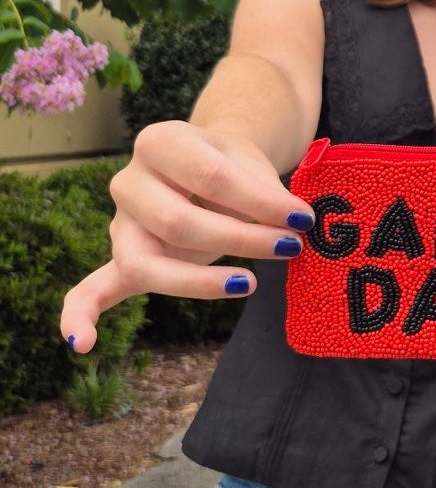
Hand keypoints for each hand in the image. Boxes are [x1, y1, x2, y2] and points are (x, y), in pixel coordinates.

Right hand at [60, 120, 314, 352]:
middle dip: (240, 239)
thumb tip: (295, 222)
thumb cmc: (230, 163)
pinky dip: (81, 316)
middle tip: (290, 248)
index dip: (259, 201)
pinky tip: (83, 344)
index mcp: (160, 143)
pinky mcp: (124, 259)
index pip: (210, 176)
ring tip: (250, 283)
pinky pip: (93, 290)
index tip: (302, 219)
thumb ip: (265, 192)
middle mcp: (130, 182)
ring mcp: (122, 224)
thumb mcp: (250, 163)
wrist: (206, 161)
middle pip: (178, 222)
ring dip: (200, 282)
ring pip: (145, 264)